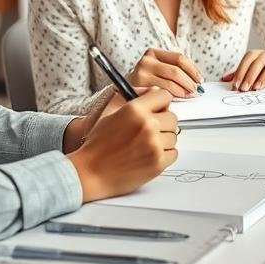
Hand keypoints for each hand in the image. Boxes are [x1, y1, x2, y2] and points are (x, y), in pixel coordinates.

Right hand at [67, 87, 178, 201]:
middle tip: (149, 131)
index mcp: (134, 109)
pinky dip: (164, 155)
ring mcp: (154, 145)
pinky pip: (173, 153)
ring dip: (163, 140)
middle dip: (162, 123)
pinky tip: (148, 155)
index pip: (164, 96)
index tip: (157, 109)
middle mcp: (146, 125)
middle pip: (172, 117)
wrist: (91, 172)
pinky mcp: (158, 163)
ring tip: (145, 145)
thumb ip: (132, 97)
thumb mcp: (109, 113)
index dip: (160, 103)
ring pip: (173, 136)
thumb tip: (152, 91)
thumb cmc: (97, 145)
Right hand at [128, 48, 202, 97]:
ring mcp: (141, 74)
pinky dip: (171, 97)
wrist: (124, 91)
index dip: (192, 70)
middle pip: (175, 71)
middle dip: (189, 82)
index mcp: (153, 53)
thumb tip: (196, 81)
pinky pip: (161, 93)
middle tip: (195, 90)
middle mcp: (146, 61)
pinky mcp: (138, 87)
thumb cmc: (145, 81)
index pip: (179, 58)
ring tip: (188, 95)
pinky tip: (175, 99)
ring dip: (183, 91)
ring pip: (170, 83)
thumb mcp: (158, 70)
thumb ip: (174, 71)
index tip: (199, 79)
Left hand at [222, 50, 264, 90]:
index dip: (241, 71)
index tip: (235, 85)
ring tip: (257, 88)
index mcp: (258, 55)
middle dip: (250, 75)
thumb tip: (223, 79)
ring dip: (264, 76)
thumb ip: (239, 75)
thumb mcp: (252, 73)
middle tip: (244, 89)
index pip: (248, 59)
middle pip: (259, 61)